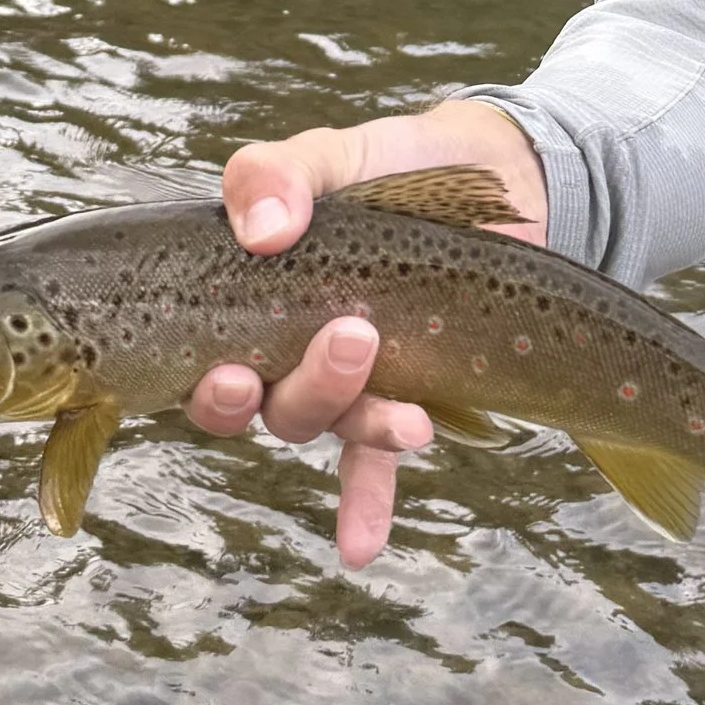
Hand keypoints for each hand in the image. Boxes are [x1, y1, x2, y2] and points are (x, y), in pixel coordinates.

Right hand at [185, 99, 545, 568]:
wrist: (497, 179)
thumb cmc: (390, 168)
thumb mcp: (330, 155)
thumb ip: (276, 173)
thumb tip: (264, 230)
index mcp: (251, 299)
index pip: (207, 361)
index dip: (211, 385)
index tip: (233, 371)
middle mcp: (288, 350)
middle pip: (272, 402)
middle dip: (301, 388)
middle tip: (350, 341)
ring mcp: (350, 379)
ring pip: (332, 424)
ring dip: (364, 424)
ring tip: (408, 412)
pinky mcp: (410, 395)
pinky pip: (375, 464)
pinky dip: (364, 506)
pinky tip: (358, 549)